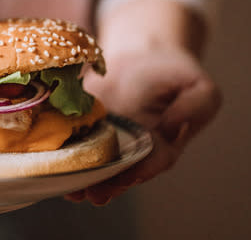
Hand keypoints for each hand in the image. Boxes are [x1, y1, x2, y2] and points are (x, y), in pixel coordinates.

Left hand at [65, 0, 220, 204]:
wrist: (144, 55)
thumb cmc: (176, 74)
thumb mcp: (199, 87)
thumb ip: (194, 108)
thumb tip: (172, 127)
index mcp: (166, 143)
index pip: (154, 162)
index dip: (141, 171)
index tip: (127, 178)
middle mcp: (135, 148)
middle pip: (122, 171)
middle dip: (107, 184)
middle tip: (92, 194)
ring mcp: (110, 139)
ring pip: (97, 163)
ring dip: (83, 177)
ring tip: (69, 189)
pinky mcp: (88, 126)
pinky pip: (75, 142)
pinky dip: (65, 154)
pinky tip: (51, 164)